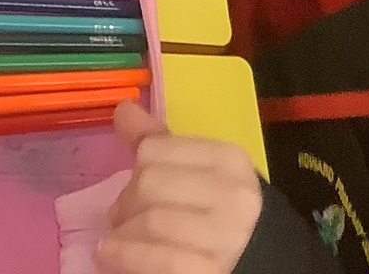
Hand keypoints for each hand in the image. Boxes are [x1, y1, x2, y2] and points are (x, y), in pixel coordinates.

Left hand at [95, 100, 262, 273]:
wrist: (258, 260)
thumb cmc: (220, 211)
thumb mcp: (201, 171)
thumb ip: (162, 143)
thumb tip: (123, 109)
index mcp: (227, 159)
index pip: (155, 148)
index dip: (136, 166)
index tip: (132, 182)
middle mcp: (230, 195)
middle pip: (150, 184)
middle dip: (126, 202)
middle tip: (120, 217)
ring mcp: (223, 238)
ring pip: (151, 222)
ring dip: (122, 232)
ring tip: (115, 238)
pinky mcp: (209, 271)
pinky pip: (158, 259)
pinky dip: (126, 256)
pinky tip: (110, 254)